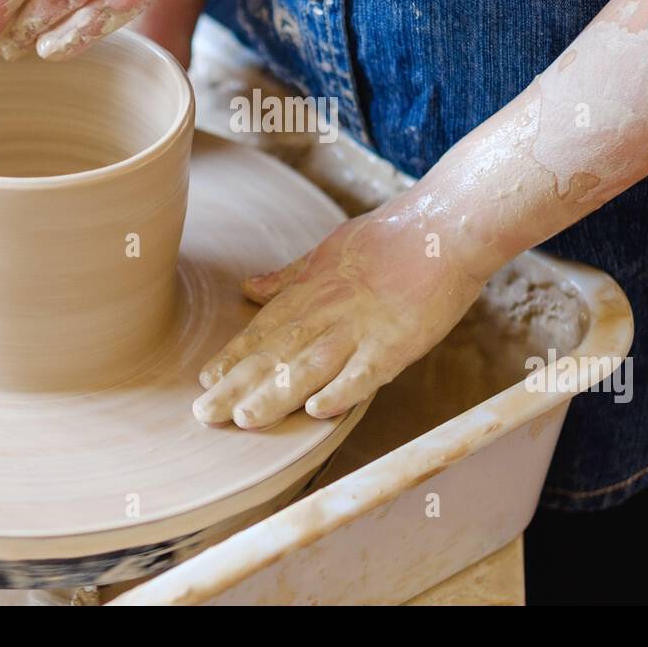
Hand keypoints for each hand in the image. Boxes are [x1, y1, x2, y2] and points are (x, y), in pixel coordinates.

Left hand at [192, 195, 490, 428]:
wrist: (443, 227)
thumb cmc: (389, 238)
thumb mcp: (328, 251)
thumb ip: (288, 277)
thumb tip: (248, 288)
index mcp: (311, 292)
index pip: (264, 330)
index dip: (234, 357)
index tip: (205, 381)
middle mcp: (328, 311)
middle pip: (277, 354)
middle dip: (239, 386)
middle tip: (204, 414)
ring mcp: (361, 328)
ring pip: (310, 366)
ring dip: (276, 394)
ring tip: (244, 419)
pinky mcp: (396, 341)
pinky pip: (365, 371)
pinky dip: (341, 390)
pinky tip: (317, 411)